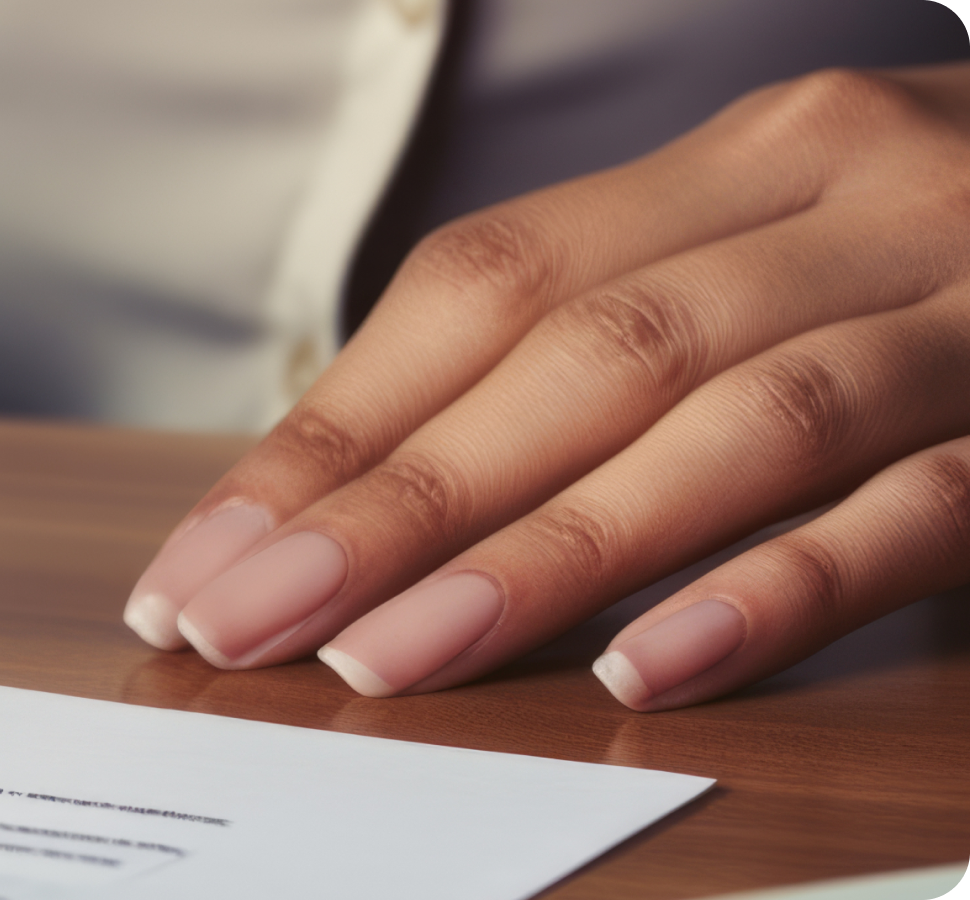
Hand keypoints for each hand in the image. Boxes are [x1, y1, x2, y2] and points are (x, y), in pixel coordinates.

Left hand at [124, 63, 969, 709]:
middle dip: (388, 501)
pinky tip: (649, 666)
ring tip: (388, 660)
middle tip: (240, 626)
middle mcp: (859, 199)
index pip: (485, 288)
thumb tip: (356, 505)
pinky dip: (779, 584)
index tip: (199, 565)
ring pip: (733, 419)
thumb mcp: (781, 261)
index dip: (331, 430)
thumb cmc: (954, 274)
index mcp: (752, 158)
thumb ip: (609, 350)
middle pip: (581, 352)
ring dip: (544, 551)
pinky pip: (920, 505)